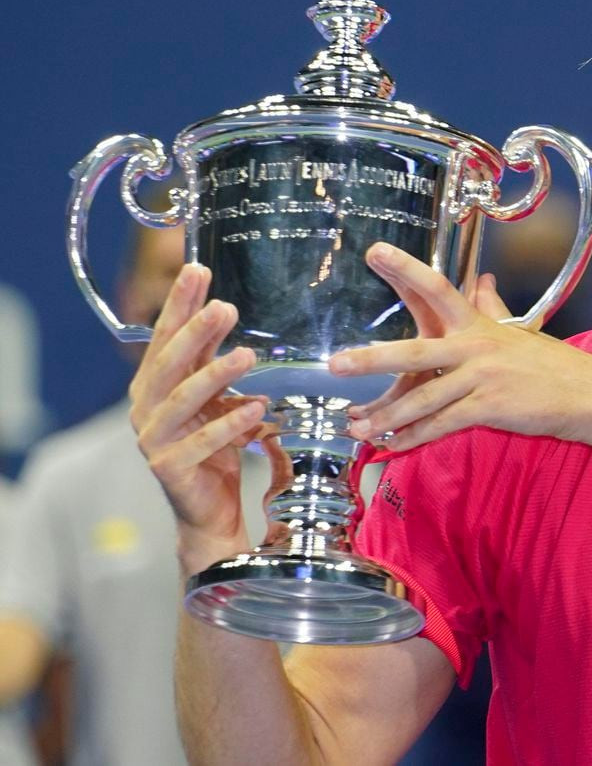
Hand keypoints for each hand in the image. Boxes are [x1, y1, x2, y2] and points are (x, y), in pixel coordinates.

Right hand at [129, 263, 276, 572]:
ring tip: (247, 354)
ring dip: (215, 374)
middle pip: (169, 362)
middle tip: (224, 306)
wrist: (209, 510)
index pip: (165, 336)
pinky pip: (202, 442)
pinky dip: (230, 424)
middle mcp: (146, 408)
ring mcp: (154, 439)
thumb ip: (214, 359)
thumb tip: (224, 308)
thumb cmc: (213, 447)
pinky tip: (256, 408)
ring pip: (182, 400)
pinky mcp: (170, 468)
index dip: (180, 304)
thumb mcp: (216, 396)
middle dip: (195, 331)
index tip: (198, 269)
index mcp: (154, 385)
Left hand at [328, 243, 591, 454]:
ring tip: (356, 426)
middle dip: (372, 359)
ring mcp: (481, 378)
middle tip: (336, 364)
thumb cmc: (554, 365)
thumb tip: (481, 280)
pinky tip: (393, 445)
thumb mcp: (520, 331)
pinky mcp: (489, 408)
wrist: (590, 396)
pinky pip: (442, 425)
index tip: (375, 251)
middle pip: (414, 351)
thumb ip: (493, 307)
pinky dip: (414, 438)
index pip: (437, 289)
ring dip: (385, 416)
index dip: (405, 268)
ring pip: (421, 399)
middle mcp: (475, 346)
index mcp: (479, 323)